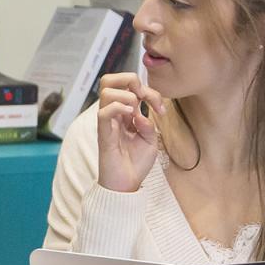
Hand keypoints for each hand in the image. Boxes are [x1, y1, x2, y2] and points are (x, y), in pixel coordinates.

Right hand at [95, 72, 165, 192]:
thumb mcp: (150, 140)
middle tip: (142, 95)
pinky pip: (104, 113)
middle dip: (129, 79)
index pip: (130, 87)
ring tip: (136, 110)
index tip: (161, 108)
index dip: (149, 90)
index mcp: (124, 113)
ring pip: (106, 91)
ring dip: (127, 95)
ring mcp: (107, 123)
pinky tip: (131, 117)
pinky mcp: (104, 135)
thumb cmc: (135, 164)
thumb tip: (141, 114)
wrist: (126, 185)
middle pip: (109, 80)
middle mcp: (114, 114)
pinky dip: (119, 108)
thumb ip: (148, 124)